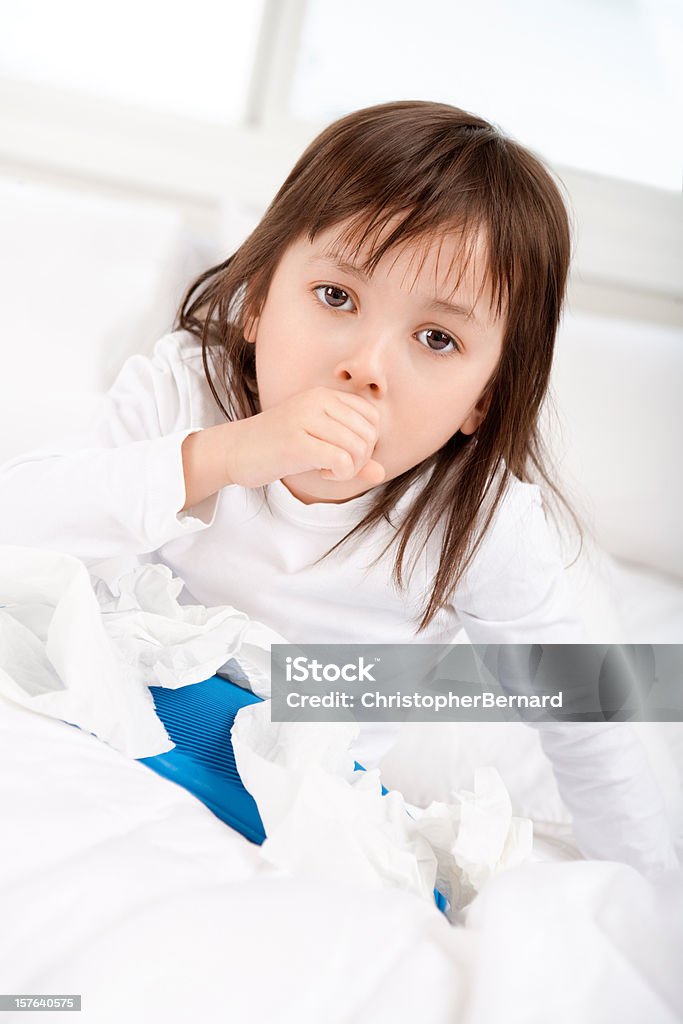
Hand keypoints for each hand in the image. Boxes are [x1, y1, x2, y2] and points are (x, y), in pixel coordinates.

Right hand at [225, 386, 385, 489]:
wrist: (233, 450)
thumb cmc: (276, 447)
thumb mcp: (317, 444)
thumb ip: (350, 456)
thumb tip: (381, 472)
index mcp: (324, 395)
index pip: (372, 417)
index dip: (367, 443)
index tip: (344, 453)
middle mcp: (318, 401)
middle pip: (369, 434)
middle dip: (360, 459)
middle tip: (336, 466)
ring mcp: (306, 420)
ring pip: (358, 448)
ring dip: (349, 469)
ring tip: (327, 469)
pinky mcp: (298, 443)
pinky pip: (342, 461)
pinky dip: (339, 474)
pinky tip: (321, 473)